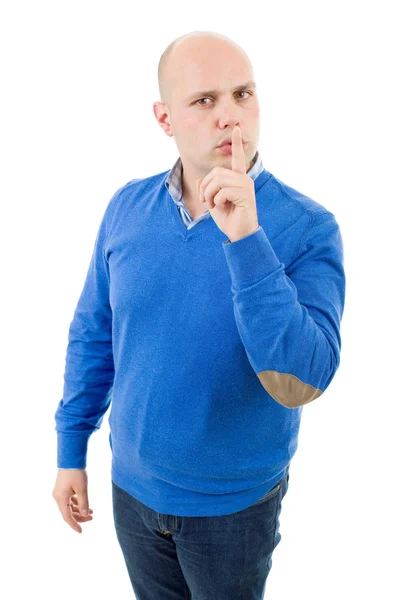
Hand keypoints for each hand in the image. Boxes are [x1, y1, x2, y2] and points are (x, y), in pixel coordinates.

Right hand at [52, 468, 93, 533]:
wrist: (70, 458)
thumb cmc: (76, 472)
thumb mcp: (82, 489)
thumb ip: (84, 503)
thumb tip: (85, 515)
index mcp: (60, 498)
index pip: (67, 517)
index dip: (74, 525)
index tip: (81, 531)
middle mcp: (58, 497)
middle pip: (68, 512)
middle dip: (80, 517)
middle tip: (92, 518)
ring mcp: (60, 492)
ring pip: (69, 506)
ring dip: (80, 510)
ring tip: (92, 512)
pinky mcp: (63, 488)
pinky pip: (69, 500)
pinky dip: (77, 503)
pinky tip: (85, 504)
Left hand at [196, 125, 258, 241]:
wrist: (239, 234)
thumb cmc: (228, 219)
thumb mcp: (213, 202)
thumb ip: (208, 189)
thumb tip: (201, 178)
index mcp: (237, 179)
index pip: (238, 158)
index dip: (237, 143)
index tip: (237, 128)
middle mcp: (243, 179)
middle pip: (216, 172)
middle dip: (205, 187)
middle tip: (205, 201)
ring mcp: (246, 186)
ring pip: (218, 181)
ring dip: (210, 195)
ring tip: (213, 205)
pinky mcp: (246, 195)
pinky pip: (223, 191)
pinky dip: (217, 200)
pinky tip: (221, 207)